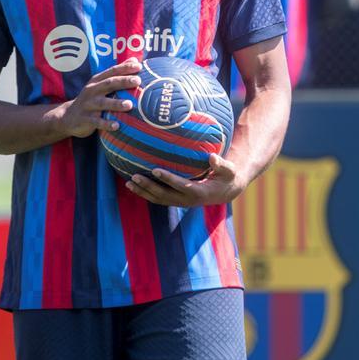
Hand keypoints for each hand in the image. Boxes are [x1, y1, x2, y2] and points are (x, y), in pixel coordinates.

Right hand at [53, 58, 141, 137]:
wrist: (67, 116)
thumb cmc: (91, 99)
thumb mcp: (100, 84)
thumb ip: (116, 74)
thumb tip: (135, 60)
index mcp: (97, 81)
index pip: (112, 71)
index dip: (124, 68)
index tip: (139, 66)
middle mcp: (92, 90)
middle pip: (108, 84)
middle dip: (123, 81)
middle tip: (137, 81)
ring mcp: (88, 105)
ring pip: (103, 103)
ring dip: (116, 104)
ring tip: (129, 105)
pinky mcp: (85, 119)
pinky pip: (97, 122)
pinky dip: (106, 124)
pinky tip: (117, 126)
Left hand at [124, 153, 244, 206]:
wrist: (225, 192)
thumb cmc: (227, 177)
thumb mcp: (229, 170)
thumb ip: (222, 164)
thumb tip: (212, 157)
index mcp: (199, 192)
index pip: (180, 186)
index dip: (168, 179)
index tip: (155, 170)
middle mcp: (187, 200)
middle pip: (164, 195)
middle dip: (148, 186)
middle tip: (134, 176)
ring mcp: (181, 202)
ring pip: (158, 199)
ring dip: (143, 192)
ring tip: (129, 182)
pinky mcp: (176, 200)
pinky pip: (159, 198)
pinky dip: (146, 193)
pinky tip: (135, 185)